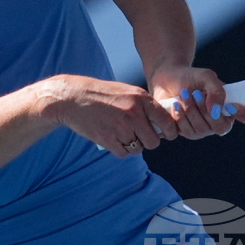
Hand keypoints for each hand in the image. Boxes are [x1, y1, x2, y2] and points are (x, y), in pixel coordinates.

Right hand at [37, 75, 177, 156]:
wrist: (74, 97)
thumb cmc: (103, 94)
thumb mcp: (128, 92)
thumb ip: (145, 106)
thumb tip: (163, 125)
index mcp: (141, 98)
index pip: (166, 121)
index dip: (170, 131)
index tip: (168, 135)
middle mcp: (133, 113)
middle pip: (153, 141)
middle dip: (148, 141)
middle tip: (139, 136)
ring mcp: (121, 127)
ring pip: (138, 149)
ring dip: (133, 145)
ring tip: (122, 134)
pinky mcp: (107, 139)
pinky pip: (123, 153)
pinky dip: (120, 149)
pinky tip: (113, 138)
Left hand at [150, 65, 244, 139]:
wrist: (167, 78)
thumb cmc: (191, 77)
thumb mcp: (206, 77)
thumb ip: (216, 90)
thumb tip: (217, 111)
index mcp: (230, 108)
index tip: (235, 105)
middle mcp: (217, 123)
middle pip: (220, 127)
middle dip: (206, 110)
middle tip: (195, 93)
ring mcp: (200, 131)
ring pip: (198, 130)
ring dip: (190, 110)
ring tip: (183, 95)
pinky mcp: (181, 132)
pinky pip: (181, 132)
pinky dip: (178, 117)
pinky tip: (175, 105)